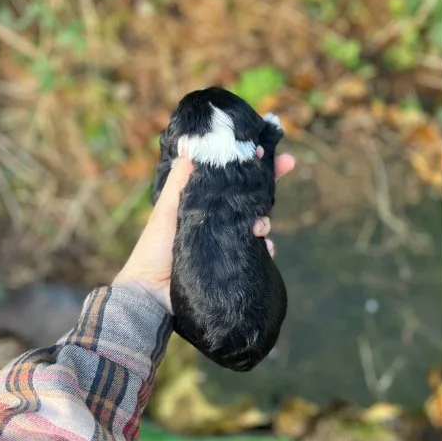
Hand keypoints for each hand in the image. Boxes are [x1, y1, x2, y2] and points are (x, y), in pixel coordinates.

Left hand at [115, 146, 295, 301]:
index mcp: (202, 203)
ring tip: (260, 225)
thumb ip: (180, 182)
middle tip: (287, 163)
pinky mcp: (234, 264)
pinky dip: (265, 249)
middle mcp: (218, 219)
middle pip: (249, 196)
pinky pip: (258, 253)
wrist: (153, 293)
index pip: (229, 178)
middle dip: (270, 179)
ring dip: (264, 219)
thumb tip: (191, 147)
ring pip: (257, 223)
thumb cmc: (154, 249)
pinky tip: (265, 248)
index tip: (264, 148)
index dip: (247, 163)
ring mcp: (228, 241)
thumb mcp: (166, 210)